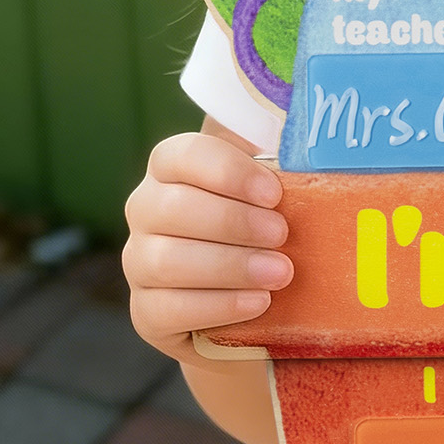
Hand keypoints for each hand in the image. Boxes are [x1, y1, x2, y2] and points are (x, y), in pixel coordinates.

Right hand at [123, 126, 291, 363]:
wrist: (251, 303)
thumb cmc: (264, 228)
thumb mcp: (270, 189)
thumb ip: (276, 156)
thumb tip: (305, 130)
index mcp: (171, 169)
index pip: (181, 155)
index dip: (227, 171)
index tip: (273, 193)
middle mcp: (145, 210)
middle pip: (173, 208)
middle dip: (234, 222)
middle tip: (282, 234)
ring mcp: (138, 262)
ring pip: (167, 260)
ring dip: (230, 266)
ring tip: (279, 273)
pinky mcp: (146, 312)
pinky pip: (168, 309)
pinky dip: (219, 306)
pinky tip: (258, 303)